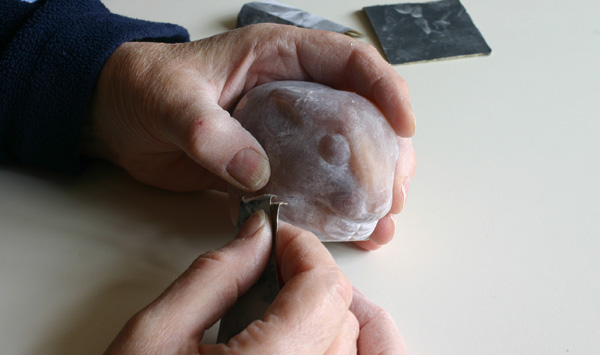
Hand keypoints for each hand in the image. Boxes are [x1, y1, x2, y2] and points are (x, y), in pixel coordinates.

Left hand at [85, 23, 415, 246]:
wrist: (117, 117)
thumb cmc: (143, 88)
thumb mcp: (171, 100)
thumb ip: (210, 132)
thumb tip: (257, 171)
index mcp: (277, 57)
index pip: (347, 60)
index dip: (384, 87)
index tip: (403, 124)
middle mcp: (291, 92)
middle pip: (360, 112)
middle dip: (387, 148)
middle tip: (397, 187)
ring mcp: (284, 131)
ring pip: (342, 152)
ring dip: (368, 184)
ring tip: (384, 216)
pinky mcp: (270, 164)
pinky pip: (310, 183)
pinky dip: (332, 207)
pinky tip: (350, 230)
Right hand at [104, 212, 406, 353]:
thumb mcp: (157, 336)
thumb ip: (215, 276)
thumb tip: (257, 236)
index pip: (324, 289)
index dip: (303, 250)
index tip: (276, 239)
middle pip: (340, 314)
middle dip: (307, 276)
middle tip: (267, 265)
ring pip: (348, 343)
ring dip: (319, 311)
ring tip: (275, 302)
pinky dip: (335, 344)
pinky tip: (300, 332)